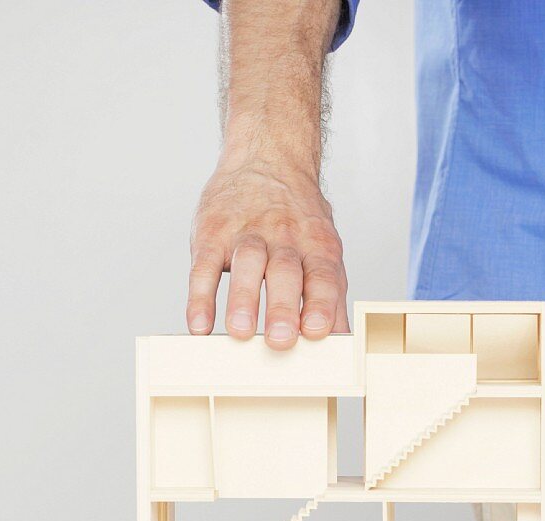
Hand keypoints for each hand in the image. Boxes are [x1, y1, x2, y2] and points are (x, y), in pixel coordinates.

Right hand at [187, 158, 348, 349]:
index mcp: (317, 246)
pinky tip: (199, 324)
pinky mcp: (212, 233)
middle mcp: (284, 238)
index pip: (323, 276)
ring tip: (240, 331)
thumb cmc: (298, 219)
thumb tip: (345, 339)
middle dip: (283, 308)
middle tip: (280, 339)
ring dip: (243, 299)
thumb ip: (331, 293)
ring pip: (246, 265)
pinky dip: (200, 296)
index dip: (321, 303)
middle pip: (285, 273)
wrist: (268, 157)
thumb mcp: (324, 247)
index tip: (316, 331)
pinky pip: (203, 265)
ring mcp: (246, 234)